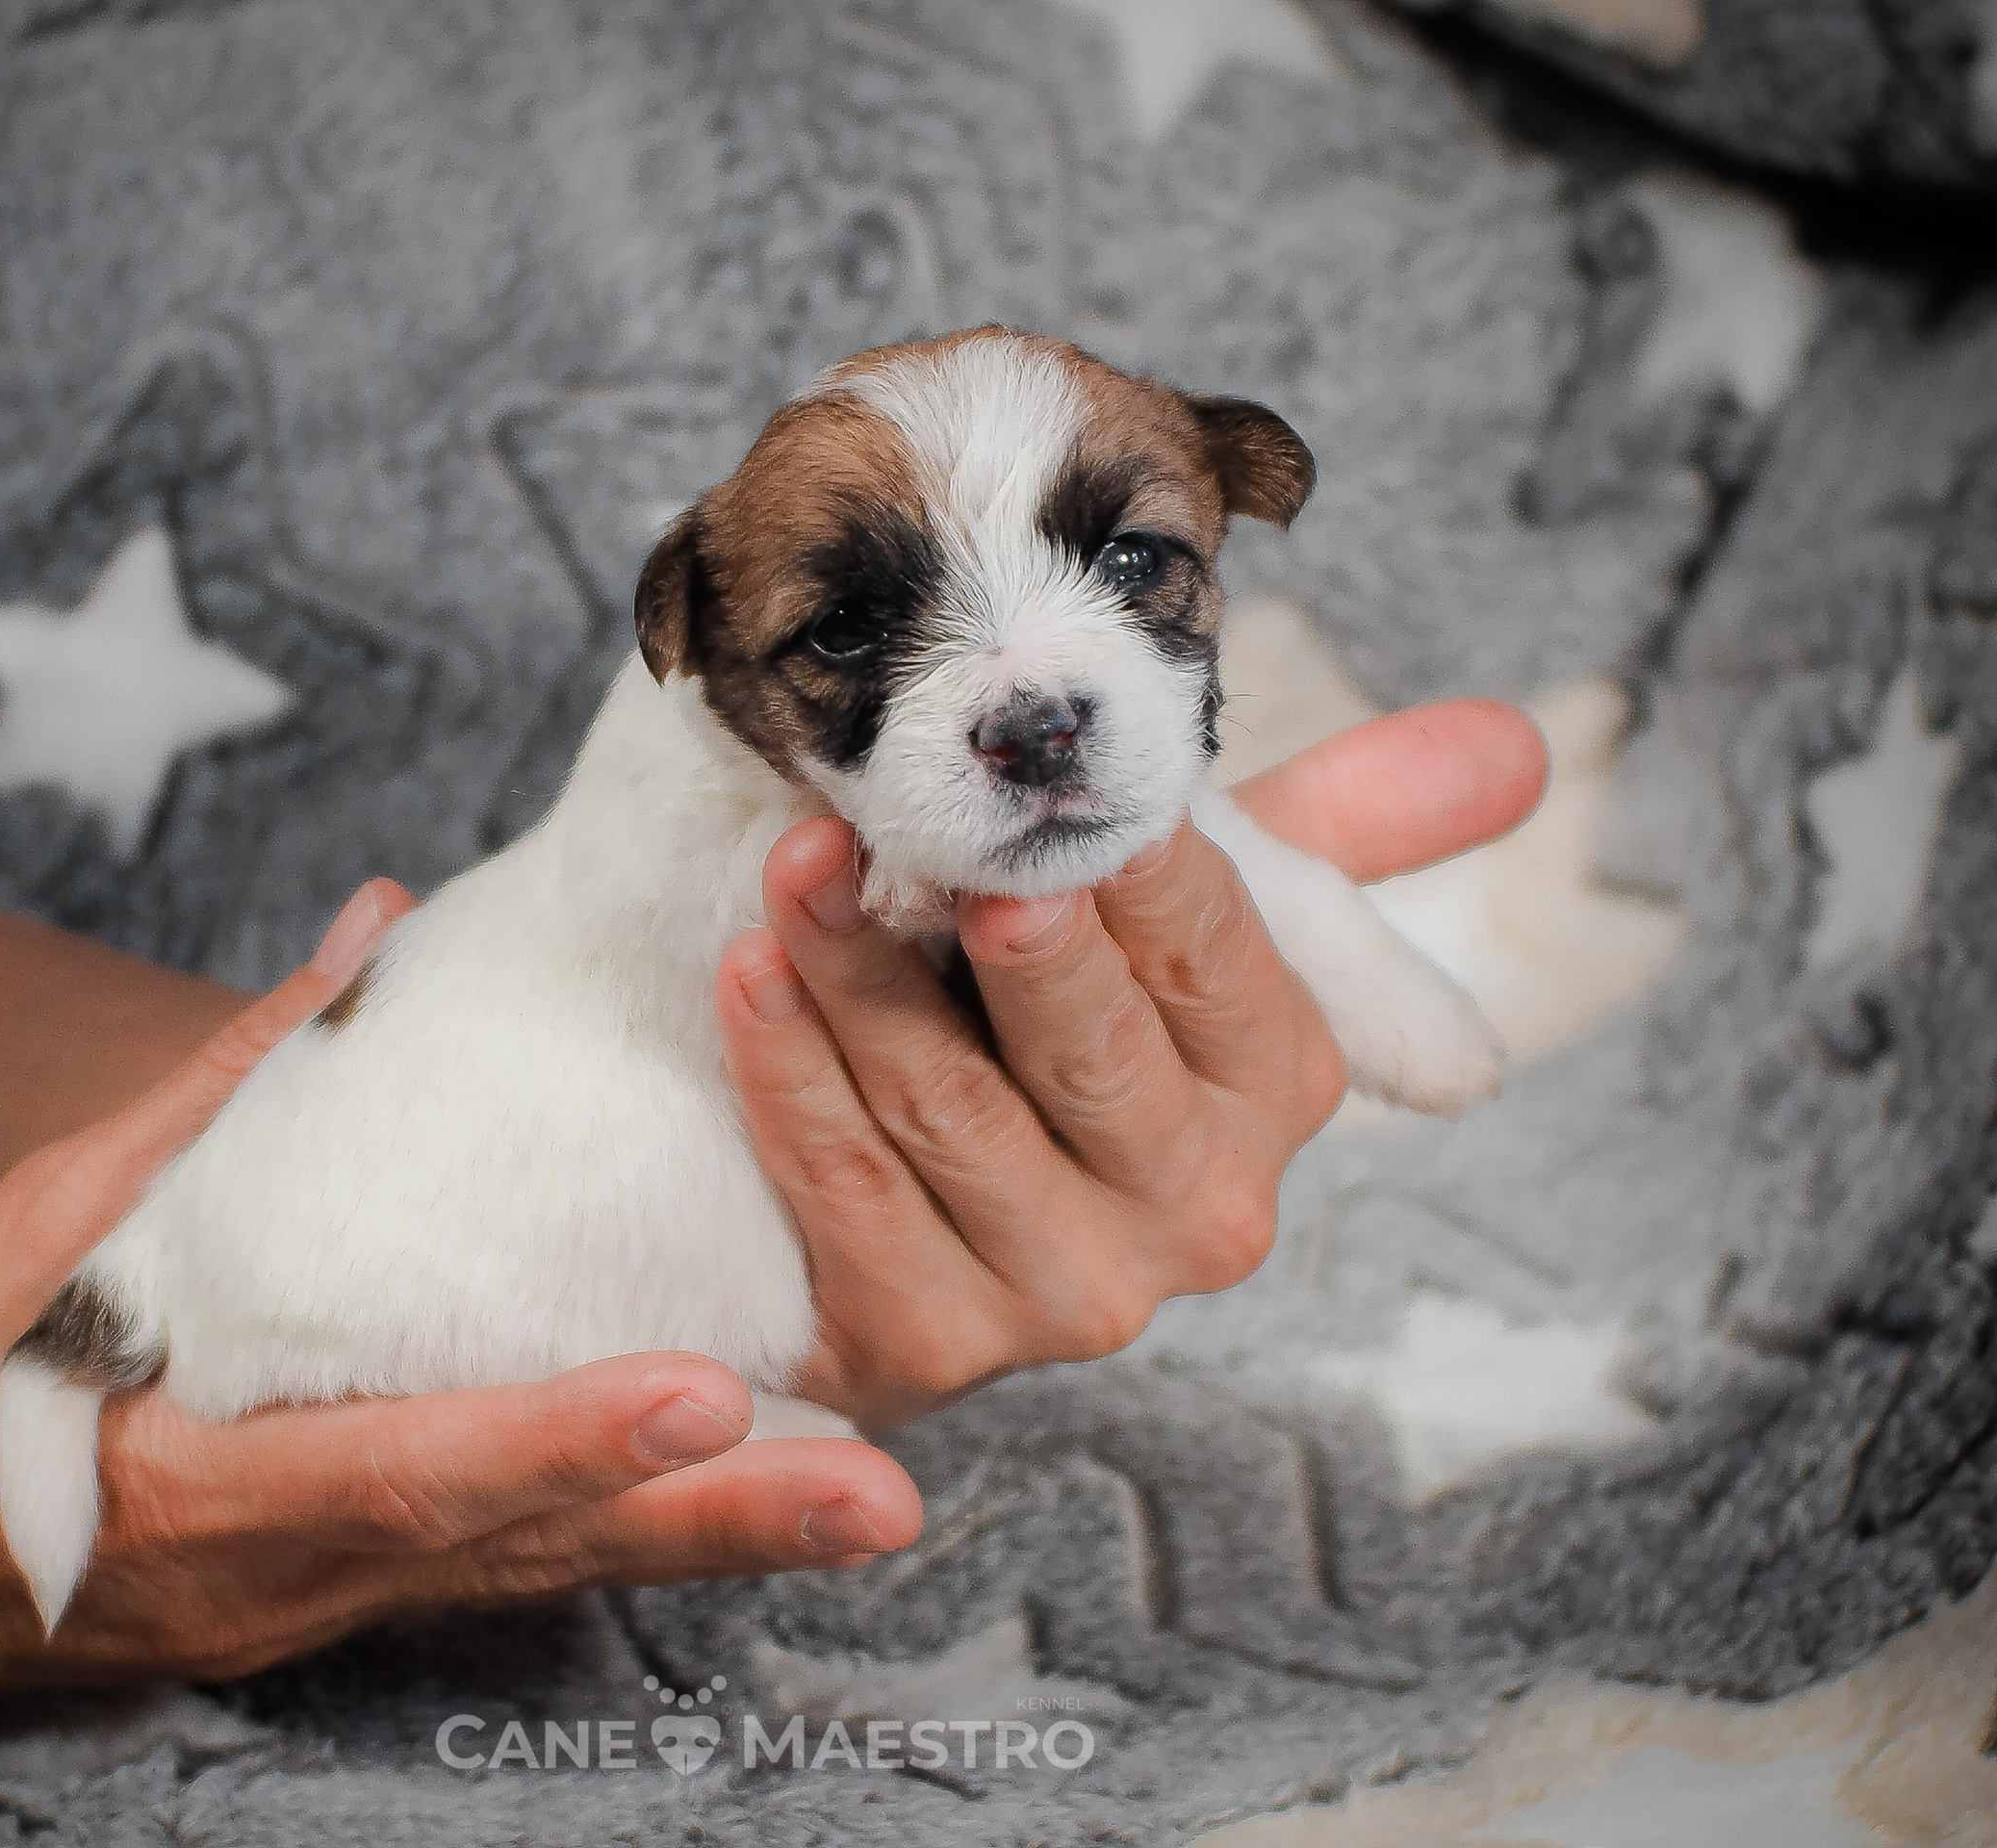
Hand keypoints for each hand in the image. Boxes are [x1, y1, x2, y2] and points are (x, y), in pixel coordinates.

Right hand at [0, 883, 918, 1808]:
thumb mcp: (45, 1219)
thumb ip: (221, 1086)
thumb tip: (369, 936)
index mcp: (195, 1481)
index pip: (408, 1466)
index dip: (558, 1441)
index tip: (704, 1396)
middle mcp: (282, 1573)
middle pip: (521, 1553)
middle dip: (708, 1526)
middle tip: (881, 1494)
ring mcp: (311, 1610)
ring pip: (534, 1580)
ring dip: (703, 1545)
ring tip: (865, 1502)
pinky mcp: (329, 1606)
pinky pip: (497, 1574)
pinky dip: (620, 1540)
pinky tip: (738, 1502)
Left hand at [716, 700, 1549, 1430]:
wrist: (914, 1196)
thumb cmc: (1059, 1016)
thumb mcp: (1198, 923)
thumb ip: (1339, 836)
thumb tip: (1525, 741)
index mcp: (1282, 1087)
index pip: (1218, 953)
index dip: (1135, 867)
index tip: (1064, 781)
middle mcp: (1204, 1211)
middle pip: (1091, 1045)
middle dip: (1000, 929)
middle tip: (927, 833)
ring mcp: (1068, 1298)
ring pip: (950, 1108)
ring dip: (856, 974)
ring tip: (794, 864)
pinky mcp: (928, 1348)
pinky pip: (847, 1189)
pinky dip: (790, 1072)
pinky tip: (747, 975)